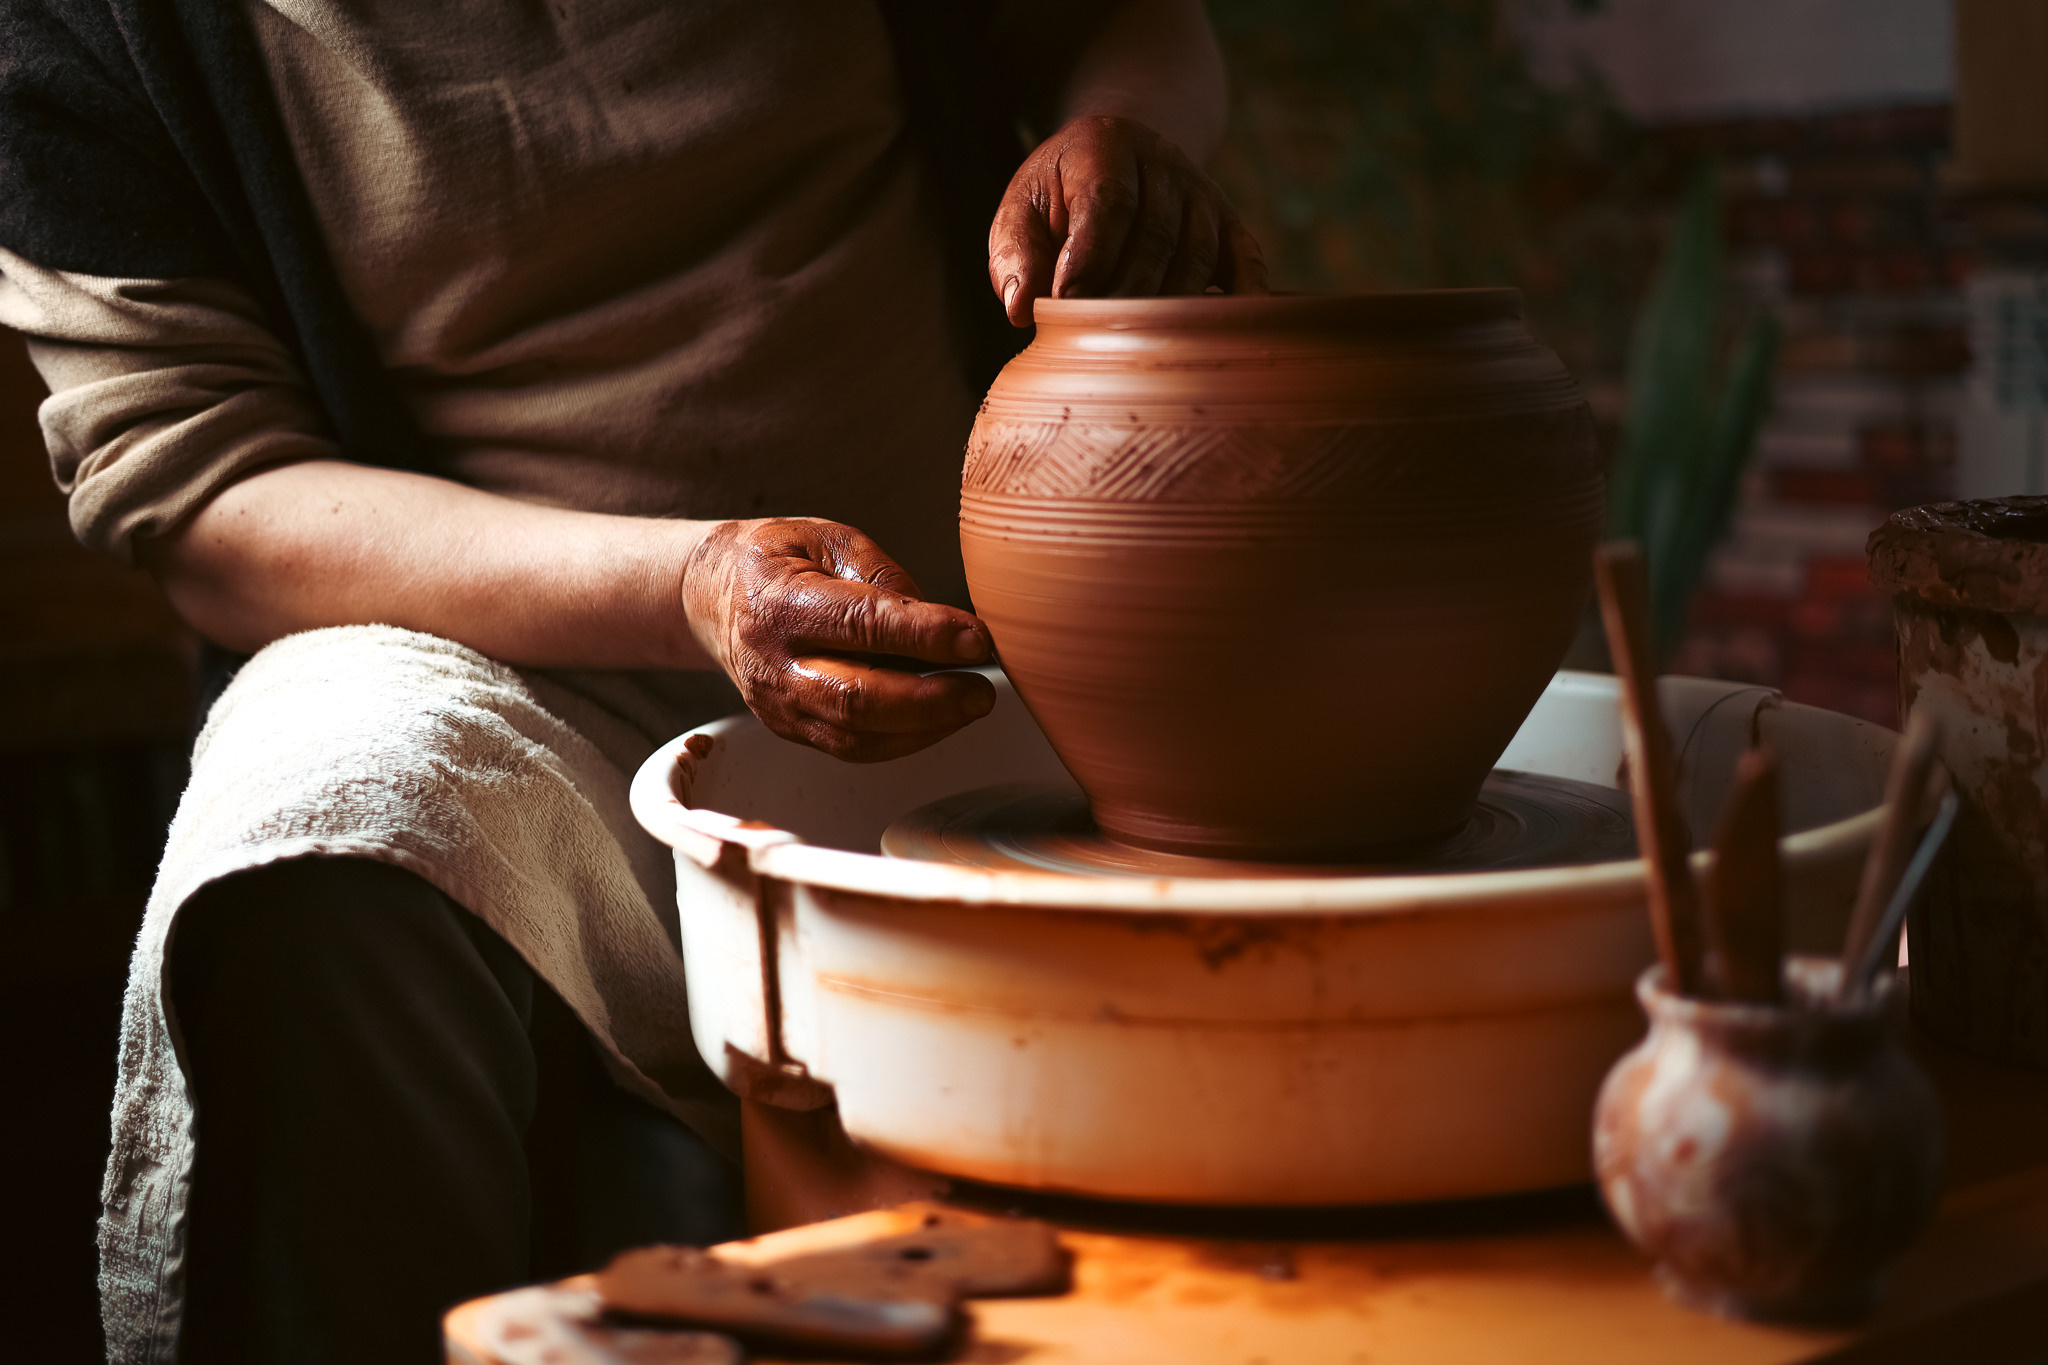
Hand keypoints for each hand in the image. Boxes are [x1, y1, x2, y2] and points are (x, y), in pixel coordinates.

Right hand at [682, 518, 996, 761]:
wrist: (713, 597)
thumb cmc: (779, 561)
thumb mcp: (829, 540)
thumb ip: (883, 577)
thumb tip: (939, 624)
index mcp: (779, 603)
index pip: (860, 625)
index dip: (924, 636)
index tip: (976, 638)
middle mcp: (772, 663)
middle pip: (857, 699)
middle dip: (931, 700)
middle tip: (981, 690)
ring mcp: (778, 705)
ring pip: (857, 736)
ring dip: (925, 728)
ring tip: (969, 705)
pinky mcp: (790, 729)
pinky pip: (853, 748)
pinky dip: (904, 740)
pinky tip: (938, 719)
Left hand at [988, 114, 1266, 327]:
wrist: (1122, 156)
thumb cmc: (1060, 197)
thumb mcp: (1023, 209)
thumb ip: (1015, 255)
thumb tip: (1021, 309)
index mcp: (1105, 147)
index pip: (1108, 203)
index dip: (1090, 256)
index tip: (1065, 304)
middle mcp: (1164, 164)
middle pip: (1156, 238)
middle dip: (1125, 294)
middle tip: (1096, 342)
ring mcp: (1204, 195)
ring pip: (1198, 258)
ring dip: (1169, 311)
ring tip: (1138, 353)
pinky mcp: (1231, 226)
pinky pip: (1247, 265)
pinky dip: (1241, 303)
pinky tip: (1218, 341)